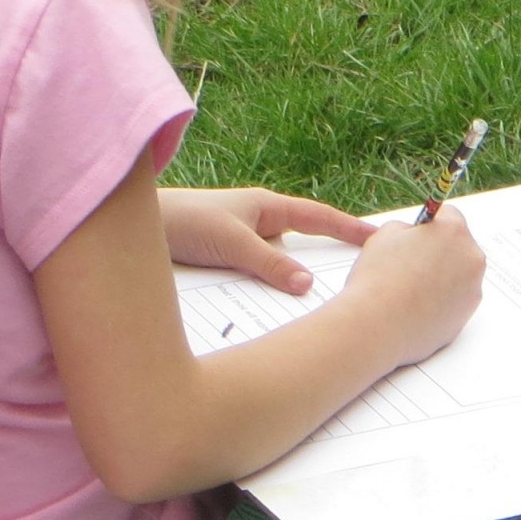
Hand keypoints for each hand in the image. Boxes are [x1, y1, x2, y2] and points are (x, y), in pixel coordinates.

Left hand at [160, 188, 374, 289]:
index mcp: (268, 208)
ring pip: (281, 267)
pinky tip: (272, 311)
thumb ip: (270, 263)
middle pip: (304, 246)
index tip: (380, 238)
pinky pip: (260, 278)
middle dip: (327, 262)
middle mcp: (260, 224)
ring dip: (293, 283)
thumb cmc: (184, 220)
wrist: (140, 227)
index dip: (350, 228)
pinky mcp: (229, 261)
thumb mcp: (232, 242)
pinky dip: (270, 290)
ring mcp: (245, 243)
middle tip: (358, 281)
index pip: (320, 218)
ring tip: (317, 307)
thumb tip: (307, 284)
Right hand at [333, 207, 483, 364]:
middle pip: (458, 246)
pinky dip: (441, 302)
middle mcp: (471, 258)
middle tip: (410, 264)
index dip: (429, 225)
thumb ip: (407, 229)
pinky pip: (455, 301)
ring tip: (410, 289)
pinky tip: (417, 307)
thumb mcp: (385, 235)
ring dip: (441, 277)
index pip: (449, 215)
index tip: (417, 235)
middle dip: (438, 251)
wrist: (376, 327)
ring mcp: (473, 290)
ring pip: (458, 276)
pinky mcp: (467, 317)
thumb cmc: (378, 279)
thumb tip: (414, 236)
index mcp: (454, 231)